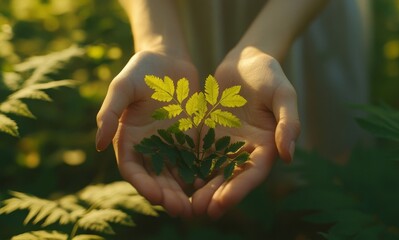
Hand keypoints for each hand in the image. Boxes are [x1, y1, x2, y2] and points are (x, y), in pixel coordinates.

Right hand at [96, 51, 198, 217]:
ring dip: (183, 190)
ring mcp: (170, 143)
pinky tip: (209, 183)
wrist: (168, 59)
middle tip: (181, 210)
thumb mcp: (122, 87)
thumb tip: (99, 145)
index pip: (133, 168)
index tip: (155, 196)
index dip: (142, 184)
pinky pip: (194, 159)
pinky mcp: (189, 137)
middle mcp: (149, 146)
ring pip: (176, 173)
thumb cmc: (141, 70)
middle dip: (167, 195)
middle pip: (156, 177)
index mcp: (129, 138)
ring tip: (194, 205)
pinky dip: (199, 172)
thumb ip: (110, 113)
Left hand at [191, 47, 300, 217]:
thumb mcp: (283, 94)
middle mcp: (245, 148)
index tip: (222, 203)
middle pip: (230, 176)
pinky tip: (176, 177)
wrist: (246, 59)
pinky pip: (198, 151)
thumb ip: (288, 122)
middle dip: (216, 194)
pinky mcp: (209, 133)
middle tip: (199, 210)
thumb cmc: (269, 74)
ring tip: (186, 202)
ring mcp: (226, 142)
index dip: (238, 189)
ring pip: (212, 169)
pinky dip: (189, 165)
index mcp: (266, 144)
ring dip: (201, 186)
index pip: (252, 172)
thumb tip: (289, 155)